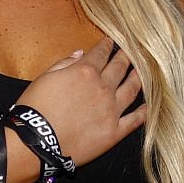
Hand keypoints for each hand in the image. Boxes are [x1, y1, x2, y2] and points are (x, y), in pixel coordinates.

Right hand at [13, 41, 145, 167]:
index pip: (100, 53)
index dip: (106, 46)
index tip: (110, 42)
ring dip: (138, 78)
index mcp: (85, 71)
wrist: (36, 141)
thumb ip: (64, 63)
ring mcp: (111, 110)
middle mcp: (102, 88)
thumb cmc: (35, 108)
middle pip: (119, 68)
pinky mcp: (114, 131)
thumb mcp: (44, 78)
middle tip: (131, 51)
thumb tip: (80, 54)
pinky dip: (143, 112)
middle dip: (125, 57)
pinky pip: (134, 120)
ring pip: (131, 90)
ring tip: (143, 72)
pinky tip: (148, 106)